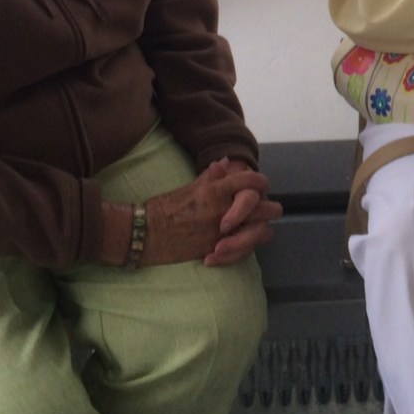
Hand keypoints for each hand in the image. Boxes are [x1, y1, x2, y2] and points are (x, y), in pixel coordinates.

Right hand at [139, 160, 281, 267]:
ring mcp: (224, 233)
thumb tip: (226, 162)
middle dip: (268, 207)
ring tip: (255, 227)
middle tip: (264, 207)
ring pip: (261, 232)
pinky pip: (244, 250)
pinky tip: (239, 241)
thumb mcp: (189, 187)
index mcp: (216, 190)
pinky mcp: (218, 250)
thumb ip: (211, 177)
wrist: (145, 234)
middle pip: (266, 208)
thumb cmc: (163, 207)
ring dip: (261, 229)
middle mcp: (224, 211)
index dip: (259, 181)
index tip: (259, 184)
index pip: (252, 181)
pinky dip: (245, 246)